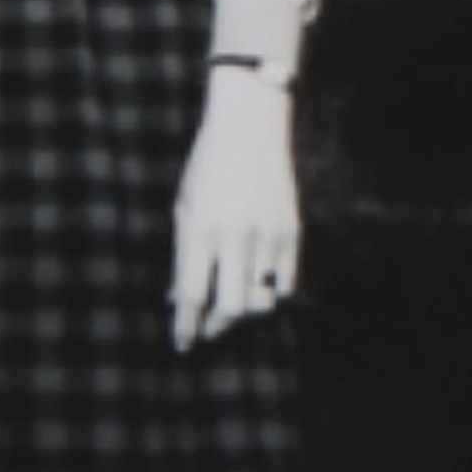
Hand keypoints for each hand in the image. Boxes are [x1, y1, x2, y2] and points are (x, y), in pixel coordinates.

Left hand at [169, 71, 300, 351]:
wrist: (250, 126)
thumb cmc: (208, 168)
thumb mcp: (186, 206)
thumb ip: (185, 253)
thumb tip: (179, 301)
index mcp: (199, 229)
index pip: (191, 293)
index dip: (185, 325)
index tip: (183, 344)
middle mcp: (234, 235)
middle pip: (229, 308)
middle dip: (217, 326)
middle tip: (209, 330)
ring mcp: (267, 234)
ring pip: (260, 297)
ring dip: (245, 304)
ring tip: (234, 295)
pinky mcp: (292, 231)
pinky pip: (285, 281)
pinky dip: (272, 288)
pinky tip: (261, 279)